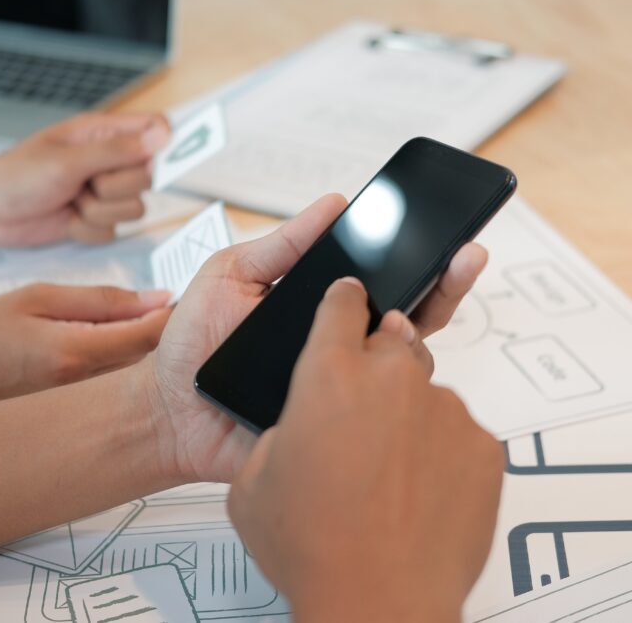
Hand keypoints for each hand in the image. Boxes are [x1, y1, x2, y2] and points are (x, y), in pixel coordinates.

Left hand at [0, 112, 170, 245]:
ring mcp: (104, 191)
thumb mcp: (68, 160)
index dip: (165, 145)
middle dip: (116, 188)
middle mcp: (109, 161)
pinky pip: (114, 231)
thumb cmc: (15, 175)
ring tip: (70, 200)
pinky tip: (66, 218)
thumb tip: (163, 134)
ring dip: (99, 211)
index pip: (156, 129)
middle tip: (84, 182)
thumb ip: (117, 150)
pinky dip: (89, 230)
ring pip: (135, 209)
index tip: (153, 161)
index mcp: (104, 133)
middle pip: (149, 177)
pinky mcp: (96, 219)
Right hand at [0, 284, 171, 418]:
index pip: (150, 336)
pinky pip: (113, 388)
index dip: (175, 317)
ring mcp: (78, 405)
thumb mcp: (36, 298)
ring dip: (147, 353)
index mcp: (76, 353)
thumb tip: (155, 297)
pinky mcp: (71, 413)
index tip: (188, 298)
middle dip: (168, 337)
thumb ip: (99, 299)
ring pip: (135, 376)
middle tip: (179, 314)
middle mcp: (84, 386)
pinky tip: (116, 354)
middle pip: (150, 361)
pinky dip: (123, 368)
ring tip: (147, 329)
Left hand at [143, 193, 488, 482]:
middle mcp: (345, 347)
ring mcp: (344, 389)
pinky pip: (375, 418)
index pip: (390, 282)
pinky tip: (383, 374)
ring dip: (414, 339)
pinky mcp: (333, 428)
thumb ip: (283, 244)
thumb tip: (334, 203)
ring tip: (397, 320)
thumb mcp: (232, 274)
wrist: (166, 409)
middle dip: (448, 286)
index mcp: (327, 308)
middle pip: (415, 319)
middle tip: (465, 257)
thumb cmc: (193, 342)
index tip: (451, 235)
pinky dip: (389, 396)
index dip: (425, 260)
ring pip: (406, 368)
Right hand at [227, 278, 504, 622]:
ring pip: (427, 392)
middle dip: (375, 364)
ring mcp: (444, 409)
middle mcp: (391, 378)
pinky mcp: (482, 444)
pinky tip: (418, 492)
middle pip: (391, 340)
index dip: (342, 299)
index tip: (349, 296)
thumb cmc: (315, 548)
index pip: (341, 304)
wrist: (380, 601)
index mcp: (328, 374)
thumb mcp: (252, 484)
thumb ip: (277, 434)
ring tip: (388, 472)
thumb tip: (296, 430)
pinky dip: (442, 452)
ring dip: (409, 415)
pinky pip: (459, 433)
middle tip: (360, 414)